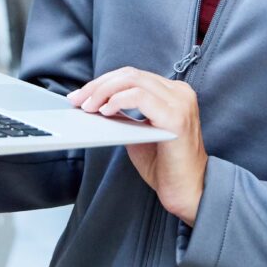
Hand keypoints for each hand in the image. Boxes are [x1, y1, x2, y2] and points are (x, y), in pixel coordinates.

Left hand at [65, 66, 206, 225]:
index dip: (104, 81)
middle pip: (131, 74)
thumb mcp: (138, 132)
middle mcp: (180, 92)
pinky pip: (141, 97)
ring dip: (104, 91)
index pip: (133, 76)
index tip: (80, 94)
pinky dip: (118, 100)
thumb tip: (93, 103)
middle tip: (77, 99)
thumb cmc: (164, 165)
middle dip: (98, 85)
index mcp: (173, 93)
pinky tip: (105, 111)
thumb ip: (123, 114)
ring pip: (133, 80)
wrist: (189, 191)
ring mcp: (180, 102)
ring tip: (87, 106)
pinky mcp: (176, 117)